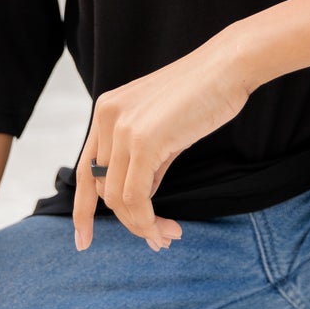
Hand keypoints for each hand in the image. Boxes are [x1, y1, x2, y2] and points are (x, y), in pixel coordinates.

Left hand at [73, 27, 252, 253]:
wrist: (227, 68)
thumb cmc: (203, 96)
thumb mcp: (162, 129)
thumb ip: (144, 161)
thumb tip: (139, 201)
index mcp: (106, 111)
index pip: (85, 170)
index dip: (82, 209)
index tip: (83, 240)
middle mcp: (106, 118)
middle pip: (102, 189)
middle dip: (128, 221)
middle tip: (157, 239)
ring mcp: (123, 128)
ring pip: (117, 197)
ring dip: (141, 225)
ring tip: (167, 235)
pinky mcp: (143, 140)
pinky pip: (136, 196)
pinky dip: (147, 220)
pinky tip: (166, 228)